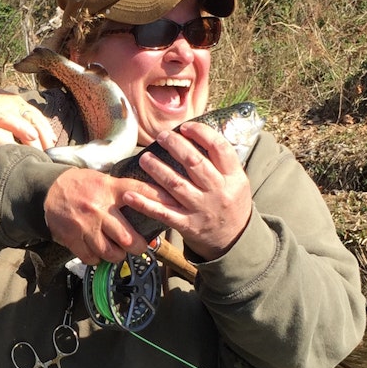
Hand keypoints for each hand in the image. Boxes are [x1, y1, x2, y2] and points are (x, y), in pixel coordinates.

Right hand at [44, 168, 151, 264]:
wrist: (49, 190)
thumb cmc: (80, 184)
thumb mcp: (103, 179)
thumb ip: (122, 190)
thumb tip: (149, 200)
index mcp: (110, 189)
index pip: (140, 191)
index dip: (159, 199)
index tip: (173, 207)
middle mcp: (100, 209)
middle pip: (127, 238)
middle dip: (138, 247)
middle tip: (140, 247)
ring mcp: (86, 226)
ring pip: (110, 252)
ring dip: (118, 256)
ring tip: (120, 252)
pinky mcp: (73, 238)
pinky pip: (91, 257)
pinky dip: (97, 259)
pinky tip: (99, 253)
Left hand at [119, 120, 252, 259]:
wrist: (234, 240)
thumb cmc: (231, 203)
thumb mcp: (237, 181)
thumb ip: (221, 161)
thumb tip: (198, 133)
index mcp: (233, 177)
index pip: (219, 148)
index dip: (201, 133)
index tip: (186, 127)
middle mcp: (217, 191)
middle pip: (194, 163)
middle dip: (175, 146)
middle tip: (161, 136)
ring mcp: (201, 209)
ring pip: (176, 185)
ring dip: (157, 169)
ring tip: (144, 158)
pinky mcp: (187, 225)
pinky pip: (163, 213)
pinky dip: (145, 204)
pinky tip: (129, 195)